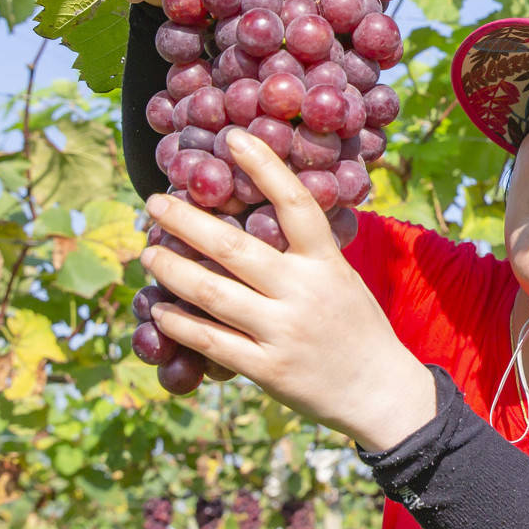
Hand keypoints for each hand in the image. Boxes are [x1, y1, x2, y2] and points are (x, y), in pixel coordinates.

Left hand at [139, 127, 436, 449]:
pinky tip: (158, 309)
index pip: (295, 203)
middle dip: (186, 221)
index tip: (233, 138)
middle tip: (155, 202)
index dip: (265, 166)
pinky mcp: (267, 369)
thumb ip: (305, 253)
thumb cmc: (356, 327)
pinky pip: (211, 341)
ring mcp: (282, 331)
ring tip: (149, 252)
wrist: (379, 391)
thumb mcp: (341, 278)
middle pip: (234, 248)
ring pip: (212, 293)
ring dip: (171, 270)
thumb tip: (257, 214)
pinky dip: (178, 323)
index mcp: (326, 262)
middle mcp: (303, 292)